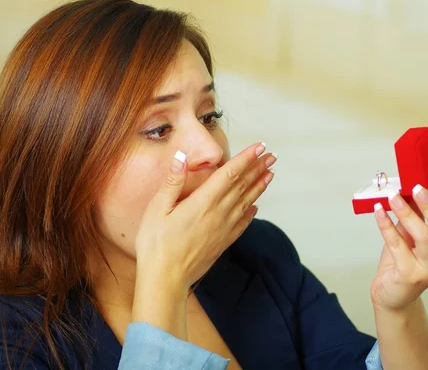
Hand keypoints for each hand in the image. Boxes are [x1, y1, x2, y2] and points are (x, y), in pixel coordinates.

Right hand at [134, 142, 275, 289]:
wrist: (166, 280)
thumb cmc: (156, 244)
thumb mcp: (157, 209)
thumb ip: (172, 182)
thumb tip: (182, 156)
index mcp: (203, 202)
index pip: (230, 174)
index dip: (246, 158)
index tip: (260, 146)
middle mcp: (218, 214)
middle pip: (243, 186)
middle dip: (258, 168)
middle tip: (271, 155)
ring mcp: (223, 230)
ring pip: (246, 203)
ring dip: (259, 187)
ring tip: (270, 174)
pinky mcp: (222, 243)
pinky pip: (242, 224)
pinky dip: (251, 212)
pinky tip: (255, 207)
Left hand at [371, 175, 427, 311]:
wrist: (392, 294)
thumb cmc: (403, 262)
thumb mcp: (411, 236)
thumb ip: (415, 216)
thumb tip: (409, 189)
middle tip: (415, 188)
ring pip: (424, 237)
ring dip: (407, 213)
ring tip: (393, 197)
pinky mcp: (409, 275)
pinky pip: (397, 245)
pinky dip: (386, 225)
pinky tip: (379, 211)